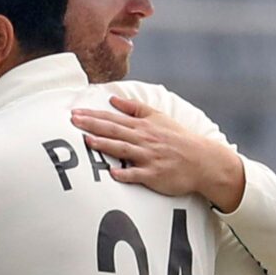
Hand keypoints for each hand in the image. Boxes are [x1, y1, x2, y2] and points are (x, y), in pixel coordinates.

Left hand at [71, 96, 243, 212]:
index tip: (74, 113)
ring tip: (87, 141)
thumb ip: (134, 108)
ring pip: (123, 150)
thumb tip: (112, 99)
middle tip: (72, 121)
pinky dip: (125, 174)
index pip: (112, 119)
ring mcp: (149, 157)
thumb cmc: (178, 138)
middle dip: (92, 126)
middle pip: (114, 131)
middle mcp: (144, 140)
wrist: (203, 160)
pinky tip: (112, 173)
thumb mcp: (158, 117)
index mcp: (142, 127)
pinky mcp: (155, 175)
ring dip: (104, 146)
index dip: (92, 116)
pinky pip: (138, 175)